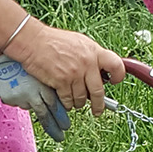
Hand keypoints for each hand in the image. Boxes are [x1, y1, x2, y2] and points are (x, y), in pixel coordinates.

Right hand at [0, 54, 72, 139]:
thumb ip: (54, 80)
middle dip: (54, 126)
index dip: (61, 116)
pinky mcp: (8, 97)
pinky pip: (19, 101)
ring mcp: (19, 96)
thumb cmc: (28, 53)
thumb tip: (64, 94)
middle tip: (61, 135)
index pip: (54, 105)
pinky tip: (22, 90)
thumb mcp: (45, 66)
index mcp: (43, 84)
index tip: (66, 125)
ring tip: (36, 105)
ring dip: (35, 105)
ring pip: (31, 106)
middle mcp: (31, 92)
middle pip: (44, 114)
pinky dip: (22, 98)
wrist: (5, 49)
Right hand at [5, 18, 124, 114]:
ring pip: (82, 98)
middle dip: (99, 105)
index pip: (116, 65)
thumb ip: (91, 55)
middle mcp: (87, 63)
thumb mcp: (79, 42)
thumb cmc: (53, 41)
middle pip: (99, 91)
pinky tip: (65, 100)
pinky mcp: (61, 82)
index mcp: (94, 51)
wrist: (33, 42)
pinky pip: (68, 100)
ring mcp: (74, 73)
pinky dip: (67, 103)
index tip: (114, 81)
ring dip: (79, 103)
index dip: (118, 76)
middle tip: (98, 110)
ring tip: (75, 101)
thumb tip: (100, 70)